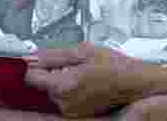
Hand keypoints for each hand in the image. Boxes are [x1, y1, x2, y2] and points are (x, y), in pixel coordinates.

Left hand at [24, 42, 144, 117]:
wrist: (135, 84)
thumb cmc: (115, 67)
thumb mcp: (82, 52)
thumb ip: (52, 55)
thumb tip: (32, 56)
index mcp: (63, 86)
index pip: (31, 76)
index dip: (34, 64)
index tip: (38, 59)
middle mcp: (64, 102)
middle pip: (42, 83)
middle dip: (51, 71)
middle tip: (70, 63)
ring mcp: (71, 110)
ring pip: (53, 90)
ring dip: (61, 79)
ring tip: (81, 71)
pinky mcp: (78, 113)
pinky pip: (64, 98)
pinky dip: (70, 88)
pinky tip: (84, 81)